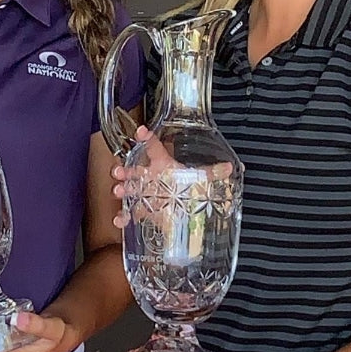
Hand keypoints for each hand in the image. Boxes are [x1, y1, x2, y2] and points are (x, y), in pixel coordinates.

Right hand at [110, 125, 233, 227]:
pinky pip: (127, 213)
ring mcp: (142, 194)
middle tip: (119, 171)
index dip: (145, 138)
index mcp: (162, 165)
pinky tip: (121, 219)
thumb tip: (231, 167)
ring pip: (126, 189)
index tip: (140, 131)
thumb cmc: (187, 191)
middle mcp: (149, 177)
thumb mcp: (200, 181)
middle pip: (132, 169)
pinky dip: (122, 217)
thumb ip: (213, 174)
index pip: (152, 147)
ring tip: (119, 191)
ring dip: (120, 189)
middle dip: (123, 169)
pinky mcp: (141, 211)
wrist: (182, 213)